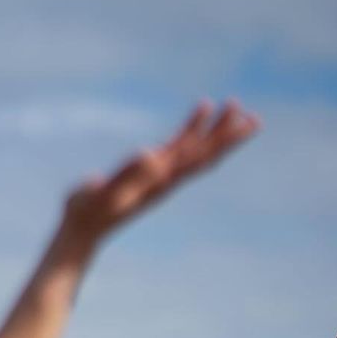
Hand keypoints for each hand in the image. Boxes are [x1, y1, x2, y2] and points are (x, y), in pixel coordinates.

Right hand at [62, 101, 259, 242]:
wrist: (82, 230)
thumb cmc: (88, 211)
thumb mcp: (105, 191)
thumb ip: (127, 175)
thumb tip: (151, 154)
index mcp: (159, 180)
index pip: (196, 156)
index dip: (218, 139)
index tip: (238, 122)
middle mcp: (165, 178)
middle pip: (205, 154)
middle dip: (228, 136)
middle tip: (255, 119)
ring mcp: (159, 175)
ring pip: (195, 150)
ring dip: (216, 131)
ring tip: (234, 107)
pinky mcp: (149, 172)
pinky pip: (179, 147)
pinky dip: (193, 129)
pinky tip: (202, 111)